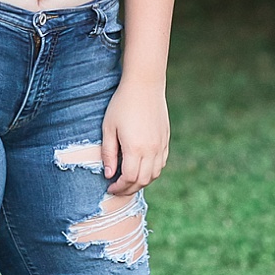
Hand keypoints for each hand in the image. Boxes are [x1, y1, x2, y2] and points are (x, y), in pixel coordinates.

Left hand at [101, 80, 169, 195]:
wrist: (145, 85)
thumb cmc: (122, 104)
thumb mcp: (108, 128)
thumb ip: (108, 153)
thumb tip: (109, 175)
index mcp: (135, 148)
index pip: (129, 178)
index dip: (118, 187)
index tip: (109, 188)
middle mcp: (151, 150)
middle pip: (142, 180)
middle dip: (129, 189)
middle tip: (117, 189)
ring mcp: (161, 145)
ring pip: (154, 174)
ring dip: (141, 182)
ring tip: (128, 181)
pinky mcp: (166, 139)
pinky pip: (161, 163)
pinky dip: (152, 171)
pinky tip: (141, 169)